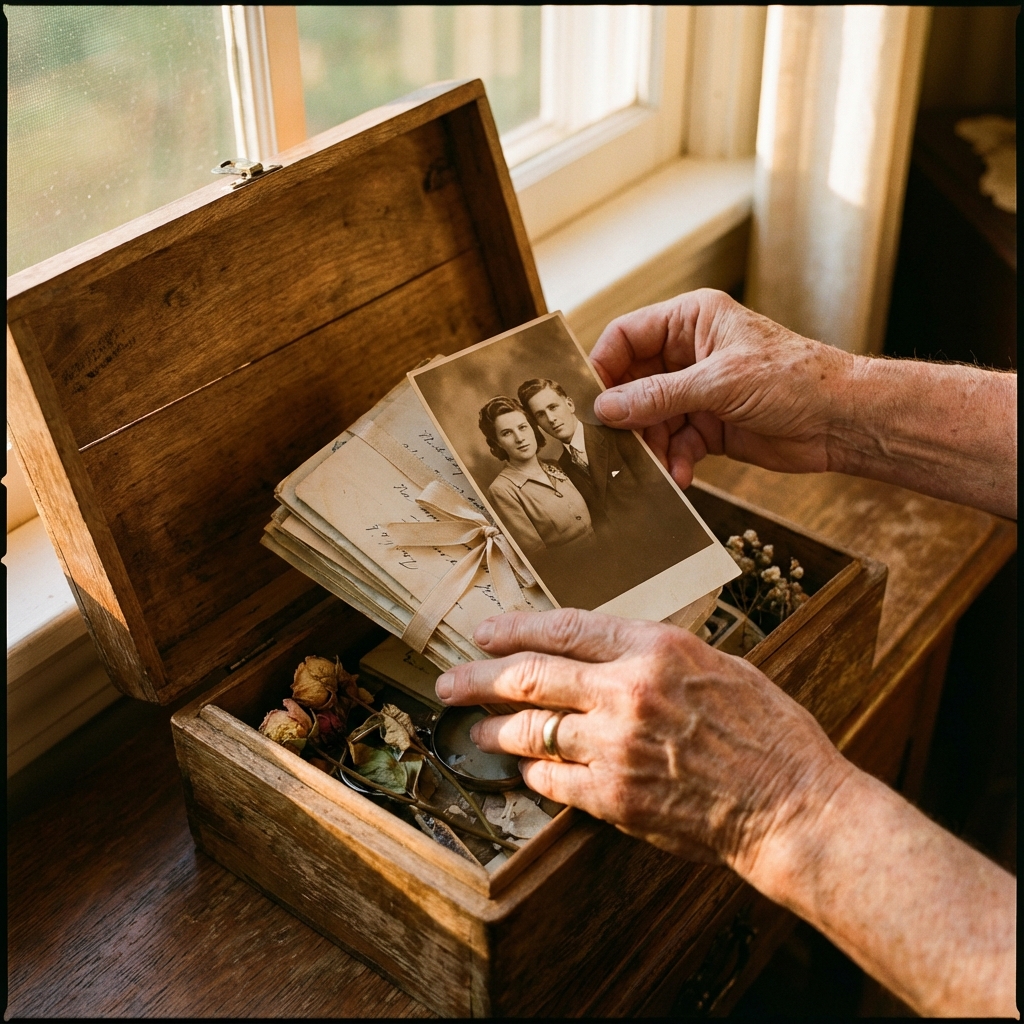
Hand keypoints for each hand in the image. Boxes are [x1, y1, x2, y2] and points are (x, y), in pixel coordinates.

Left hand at [435, 608, 851, 872]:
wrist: (792, 803)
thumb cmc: (766, 729)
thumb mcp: (715, 664)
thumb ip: (651, 654)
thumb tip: (596, 653)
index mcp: (656, 648)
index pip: (566, 628)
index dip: (515, 628)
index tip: (485, 631)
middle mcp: (628, 692)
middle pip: (531, 678)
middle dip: (478, 677)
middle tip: (447, 681)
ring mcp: (617, 747)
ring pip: (530, 732)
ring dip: (492, 729)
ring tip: (471, 728)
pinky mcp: (615, 798)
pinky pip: (553, 780)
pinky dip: (531, 771)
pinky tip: (522, 767)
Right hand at [590, 289, 855, 487]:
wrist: (842, 421)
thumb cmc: (796, 379)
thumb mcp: (720, 383)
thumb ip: (659, 396)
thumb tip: (607, 407)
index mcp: (691, 320)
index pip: (627, 336)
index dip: (604, 366)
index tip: (589, 400)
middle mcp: (689, 353)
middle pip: (633, 382)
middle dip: (627, 415)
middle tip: (615, 442)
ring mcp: (697, 391)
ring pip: (650, 419)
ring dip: (650, 445)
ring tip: (655, 466)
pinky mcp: (708, 426)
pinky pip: (673, 443)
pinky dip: (673, 461)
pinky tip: (681, 475)